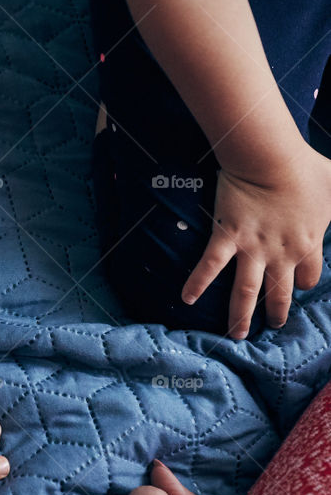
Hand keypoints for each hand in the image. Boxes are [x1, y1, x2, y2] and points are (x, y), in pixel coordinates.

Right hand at [181, 147, 330, 337]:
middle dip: (276, 312)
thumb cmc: (307, 169)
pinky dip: (197, 283)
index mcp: (308, 244)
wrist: (272, 159)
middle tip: (271, 325)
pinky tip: (186, 299)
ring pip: (247, 291)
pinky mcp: (228, 237)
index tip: (298, 285)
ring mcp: (253, 249)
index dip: (304, 282)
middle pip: (280, 292)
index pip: (308, 276)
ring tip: (237, 334)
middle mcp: (282, 255)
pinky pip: (210, 266)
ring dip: (241, 315)